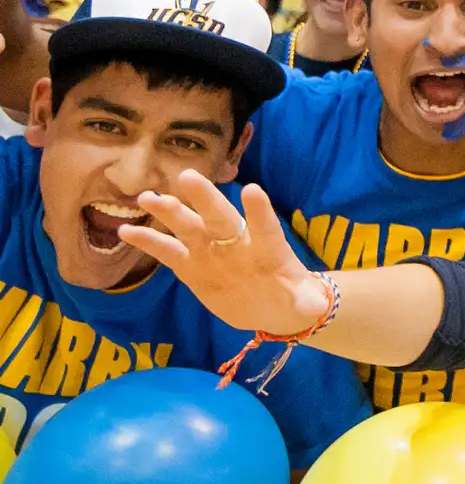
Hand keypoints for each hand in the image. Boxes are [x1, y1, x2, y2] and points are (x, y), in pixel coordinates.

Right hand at [118, 168, 328, 337]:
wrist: (270, 307)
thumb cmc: (292, 296)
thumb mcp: (303, 303)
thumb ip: (308, 301)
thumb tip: (318, 305)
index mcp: (267, 248)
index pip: (265, 226)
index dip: (259, 211)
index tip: (252, 191)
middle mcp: (237, 242)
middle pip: (220, 218)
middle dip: (205, 199)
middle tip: (188, 177)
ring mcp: (212, 252)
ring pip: (189, 228)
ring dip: (170, 212)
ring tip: (148, 197)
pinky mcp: (191, 267)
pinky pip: (168, 252)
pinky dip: (149, 241)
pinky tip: (127, 230)